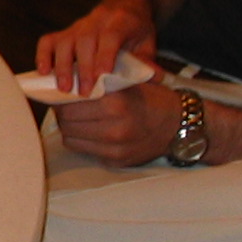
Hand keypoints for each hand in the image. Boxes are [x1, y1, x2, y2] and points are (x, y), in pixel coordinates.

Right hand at [36, 0, 157, 95]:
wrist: (125, 4)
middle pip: (85, 41)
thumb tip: (155, 77)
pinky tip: (43, 73)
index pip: (110, 36)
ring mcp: (77, 26)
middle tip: (83, 92)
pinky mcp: (64, 32)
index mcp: (120, 21)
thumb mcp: (148, 41)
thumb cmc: (136, 29)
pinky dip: (43, 56)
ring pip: (65, 42)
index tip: (101, 77)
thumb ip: (148, 60)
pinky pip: (48, 41)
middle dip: (82, 68)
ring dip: (62, 66)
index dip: (105, 55)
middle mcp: (96, 21)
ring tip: (64, 88)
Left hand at [54, 79, 185, 166]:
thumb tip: (67, 80)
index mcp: (116, 105)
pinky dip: (81, 140)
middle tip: (66, 106)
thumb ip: (100, 82)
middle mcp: (114, 129)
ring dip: (70, 128)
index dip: (62, 99)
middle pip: (67, 123)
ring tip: (77, 119)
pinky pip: (84, 151)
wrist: (179, 125)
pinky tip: (90, 131)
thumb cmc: (152, 99)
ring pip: (71, 139)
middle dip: (63, 114)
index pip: (69, 105)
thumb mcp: (129, 82)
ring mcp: (115, 149)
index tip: (62, 95)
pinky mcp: (115, 161)